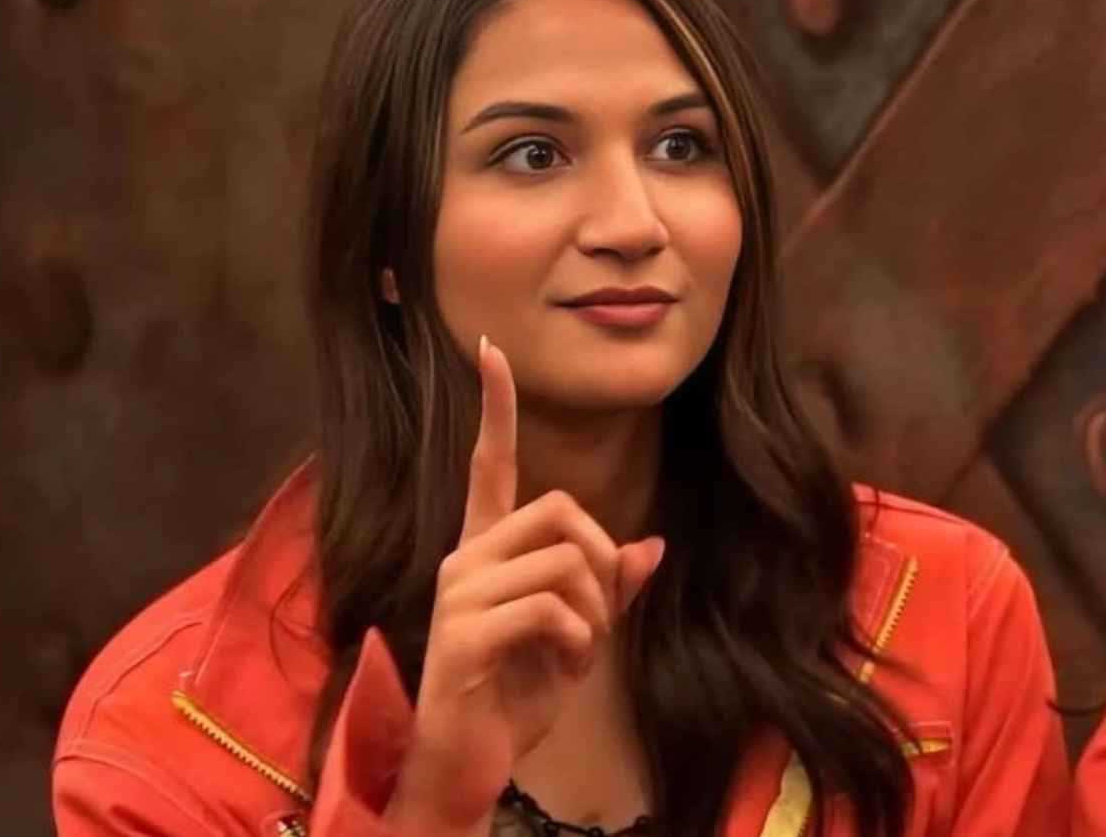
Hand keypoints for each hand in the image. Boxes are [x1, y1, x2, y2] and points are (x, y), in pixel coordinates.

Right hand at [382, 335, 664, 836]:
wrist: (469, 762)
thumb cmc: (516, 694)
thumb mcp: (577, 639)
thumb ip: (609, 591)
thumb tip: (651, 545)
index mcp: (487, 550)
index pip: (489, 464)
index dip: (495, 407)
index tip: (491, 348)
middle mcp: (466, 556)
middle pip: (559, 507)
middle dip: (601, 559)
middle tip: (595, 615)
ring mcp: (460, 591)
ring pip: (563, 556)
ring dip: (595, 610)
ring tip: (576, 649)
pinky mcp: (463, 631)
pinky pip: (550, 604)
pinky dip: (578, 639)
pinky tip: (562, 666)